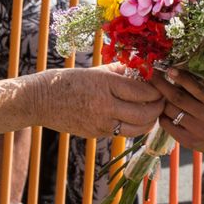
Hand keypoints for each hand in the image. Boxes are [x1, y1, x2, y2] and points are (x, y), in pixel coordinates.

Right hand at [37, 65, 164, 138]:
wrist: (40, 101)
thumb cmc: (67, 81)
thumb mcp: (94, 71)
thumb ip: (119, 71)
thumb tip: (141, 69)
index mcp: (105, 84)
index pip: (142, 91)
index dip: (157, 90)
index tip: (162, 86)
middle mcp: (105, 105)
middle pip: (145, 113)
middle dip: (159, 107)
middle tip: (163, 100)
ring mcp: (101, 123)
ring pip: (137, 128)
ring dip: (150, 121)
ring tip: (153, 112)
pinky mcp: (97, 134)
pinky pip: (123, 132)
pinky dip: (134, 126)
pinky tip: (136, 118)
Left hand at [148, 69, 203, 153]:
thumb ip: (203, 86)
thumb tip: (179, 71)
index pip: (196, 88)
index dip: (181, 78)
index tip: (169, 69)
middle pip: (178, 99)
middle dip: (162, 86)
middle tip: (153, 76)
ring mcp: (197, 131)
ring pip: (171, 112)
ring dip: (162, 101)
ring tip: (158, 93)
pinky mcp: (189, 141)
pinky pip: (168, 126)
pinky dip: (163, 116)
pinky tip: (164, 110)